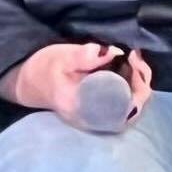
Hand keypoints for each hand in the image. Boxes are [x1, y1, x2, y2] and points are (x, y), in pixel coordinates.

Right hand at [3, 41, 148, 125]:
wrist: (30, 83)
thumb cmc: (44, 69)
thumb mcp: (61, 57)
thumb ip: (84, 56)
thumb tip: (112, 52)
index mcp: (83, 108)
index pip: (124, 107)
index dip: (137, 83)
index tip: (132, 57)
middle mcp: (93, 120)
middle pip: (132, 109)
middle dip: (141, 81)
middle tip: (135, 56)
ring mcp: (97, 120)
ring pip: (131, 107)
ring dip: (138, 83)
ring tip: (133, 60)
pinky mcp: (100, 113)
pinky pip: (125, 105)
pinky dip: (132, 87)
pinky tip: (128, 69)